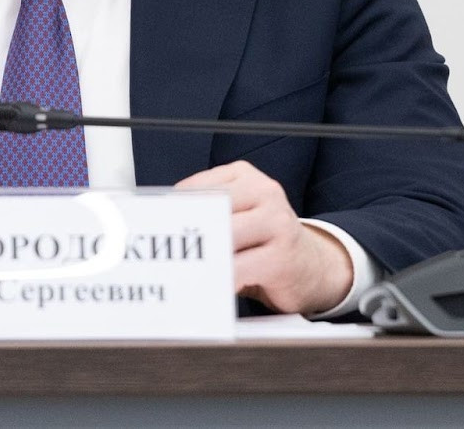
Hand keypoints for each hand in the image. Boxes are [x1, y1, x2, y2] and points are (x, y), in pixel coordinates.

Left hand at [175, 160, 353, 315]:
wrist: (312, 266)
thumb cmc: (264, 240)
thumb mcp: (238, 214)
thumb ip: (206, 211)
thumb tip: (160, 220)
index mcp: (245, 176)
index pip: (197, 187)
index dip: (171, 209)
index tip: (152, 226)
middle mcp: (264, 193)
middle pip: (211, 210)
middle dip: (185, 233)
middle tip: (161, 250)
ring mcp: (277, 223)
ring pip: (225, 237)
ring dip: (202, 257)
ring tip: (182, 270)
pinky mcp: (282, 257)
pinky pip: (239, 268)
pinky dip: (219, 279)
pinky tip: (209, 286)